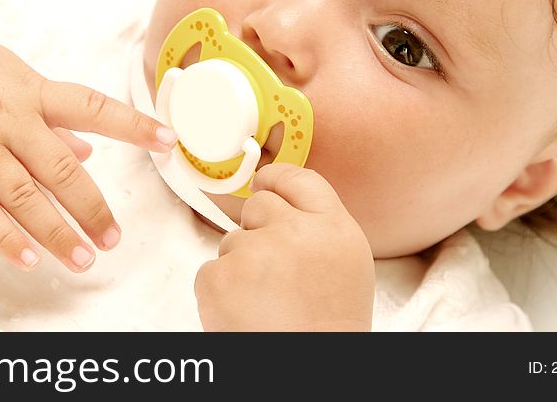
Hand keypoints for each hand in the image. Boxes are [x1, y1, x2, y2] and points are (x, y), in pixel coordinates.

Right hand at [0, 21, 175, 272]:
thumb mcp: (12, 78)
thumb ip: (52, 115)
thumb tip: (89, 148)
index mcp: (34, 92)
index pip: (94, 107)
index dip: (134, 125)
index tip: (169, 141)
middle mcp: (10, 118)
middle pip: (62, 169)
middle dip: (92, 207)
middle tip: (114, 240)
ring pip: (24, 196)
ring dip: (56, 232)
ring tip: (83, 259)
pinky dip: (5, 237)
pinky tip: (29, 259)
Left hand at [195, 163, 373, 330]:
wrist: (309, 378)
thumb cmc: (327, 328)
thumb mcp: (345, 266)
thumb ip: (318, 228)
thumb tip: (278, 196)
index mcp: (335, 228)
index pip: (300, 179)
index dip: (277, 179)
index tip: (265, 181)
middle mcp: (296, 232)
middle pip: (259, 205)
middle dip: (259, 232)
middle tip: (275, 276)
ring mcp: (253, 253)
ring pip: (232, 242)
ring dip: (240, 269)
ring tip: (266, 306)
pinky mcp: (219, 278)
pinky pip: (211, 271)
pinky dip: (220, 294)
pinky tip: (245, 316)